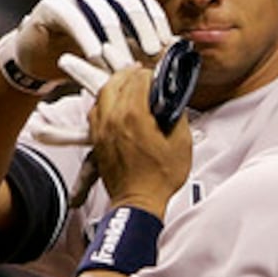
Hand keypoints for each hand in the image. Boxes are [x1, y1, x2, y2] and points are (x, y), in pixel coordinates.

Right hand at [0, 0, 172, 94]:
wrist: (36, 57)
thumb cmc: (80, 54)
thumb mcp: (114, 51)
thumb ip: (137, 48)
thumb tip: (174, 53)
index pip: (144, 2)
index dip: (158, 22)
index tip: (168, 46)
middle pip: (128, 3)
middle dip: (143, 30)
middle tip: (152, 55)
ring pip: (103, 12)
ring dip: (117, 40)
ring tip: (125, 65)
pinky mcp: (52, 5)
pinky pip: (74, 18)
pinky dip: (87, 38)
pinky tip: (95, 56)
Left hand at [87, 63, 191, 215]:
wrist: (138, 202)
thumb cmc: (160, 177)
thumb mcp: (181, 142)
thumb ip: (177, 115)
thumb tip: (173, 101)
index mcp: (134, 115)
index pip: (139, 79)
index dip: (151, 74)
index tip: (158, 76)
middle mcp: (113, 118)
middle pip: (116, 81)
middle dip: (130, 74)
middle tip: (142, 73)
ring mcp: (102, 129)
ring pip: (102, 94)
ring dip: (115, 85)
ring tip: (127, 83)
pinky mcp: (96, 140)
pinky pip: (95, 111)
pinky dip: (105, 101)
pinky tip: (114, 104)